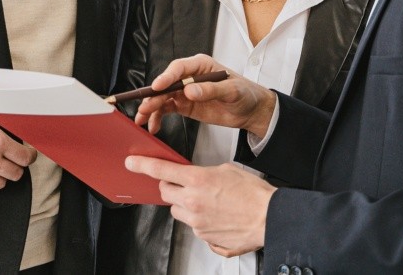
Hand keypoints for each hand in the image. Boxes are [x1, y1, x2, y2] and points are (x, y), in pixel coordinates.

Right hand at [0, 101, 37, 192]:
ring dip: (3, 177)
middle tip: (15, 162)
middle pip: (15, 174)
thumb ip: (1, 130)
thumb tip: (15, 136)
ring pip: (0, 184)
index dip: (30, 157)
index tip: (29, 156)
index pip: (24, 158)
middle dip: (18, 167)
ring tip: (0, 168)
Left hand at [126, 156, 273, 254]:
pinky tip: (217, 215)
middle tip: (185, 184)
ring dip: (185, 204)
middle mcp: (193, 202)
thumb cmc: (254, 194)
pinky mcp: (204, 237)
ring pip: (177, 210)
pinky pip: (193, 226)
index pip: (161, 170)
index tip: (132, 163)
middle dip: (170, 186)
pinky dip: (201, 220)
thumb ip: (204, 172)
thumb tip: (195, 176)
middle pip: (166, 192)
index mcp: (198, 180)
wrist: (270, 217)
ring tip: (208, 201)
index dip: (143, 165)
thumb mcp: (226, 170)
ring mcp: (197, 222)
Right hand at [134, 54, 275, 137]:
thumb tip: (190, 90)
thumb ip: (211, 90)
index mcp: (201, 66)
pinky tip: (153, 126)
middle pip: (166, 84)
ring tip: (143, 120)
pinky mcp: (185, 106)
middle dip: (153, 96)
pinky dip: (158, 117)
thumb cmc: (246, 94)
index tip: (157, 86)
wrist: (251, 111)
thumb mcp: (232, 91)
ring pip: (163, 98)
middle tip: (145, 108)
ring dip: (151, 108)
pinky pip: (167, 110)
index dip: (166, 77)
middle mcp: (190, 77)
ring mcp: (186, 92)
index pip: (179, 68)